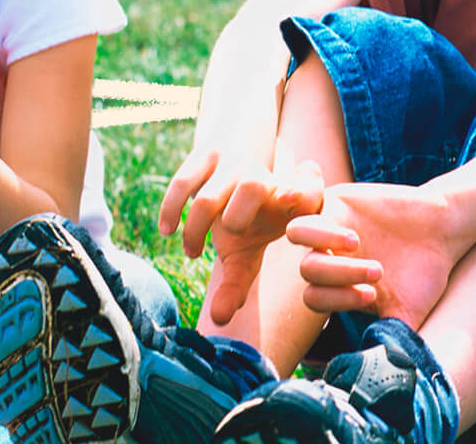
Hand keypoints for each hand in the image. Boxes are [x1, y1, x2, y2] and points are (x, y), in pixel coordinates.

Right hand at [164, 147, 324, 325]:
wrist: (233, 160)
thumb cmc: (245, 220)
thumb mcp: (247, 250)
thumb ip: (238, 284)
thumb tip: (218, 321)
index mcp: (287, 198)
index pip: (308, 186)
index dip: (303, 192)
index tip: (287, 203)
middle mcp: (262, 177)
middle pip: (255, 185)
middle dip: (239, 215)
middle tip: (230, 236)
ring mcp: (233, 163)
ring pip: (212, 193)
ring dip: (197, 227)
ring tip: (193, 253)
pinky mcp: (204, 155)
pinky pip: (184, 181)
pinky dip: (172, 209)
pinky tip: (167, 231)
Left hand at [286, 182, 466, 326]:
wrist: (444, 228)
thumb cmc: (425, 274)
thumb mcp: (408, 313)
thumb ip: (386, 339)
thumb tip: (370, 368)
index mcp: (338, 286)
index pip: (314, 298)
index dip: (337, 300)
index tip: (371, 297)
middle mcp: (328, 257)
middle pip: (308, 269)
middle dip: (340, 274)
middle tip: (377, 271)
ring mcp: (329, 226)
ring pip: (298, 236)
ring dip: (324, 244)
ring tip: (356, 244)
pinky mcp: (335, 200)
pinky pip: (306, 205)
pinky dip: (316, 217)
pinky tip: (350, 231)